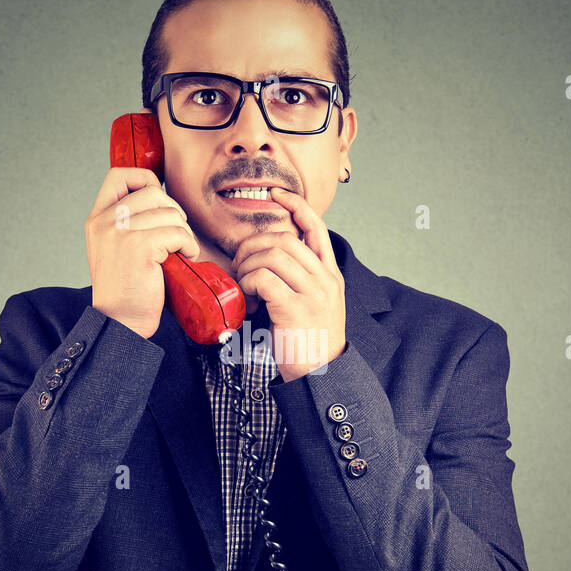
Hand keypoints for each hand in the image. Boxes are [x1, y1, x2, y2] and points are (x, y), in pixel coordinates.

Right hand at [85, 167, 199, 339]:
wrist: (120, 322)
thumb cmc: (125, 290)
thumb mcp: (114, 248)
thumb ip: (126, 223)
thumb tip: (159, 200)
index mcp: (96, 218)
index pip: (119, 175)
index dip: (146, 180)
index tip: (160, 203)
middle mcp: (104, 221)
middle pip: (152, 191)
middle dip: (173, 211)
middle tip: (176, 235)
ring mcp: (120, 232)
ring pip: (169, 212)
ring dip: (184, 232)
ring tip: (181, 251)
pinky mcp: (140, 246)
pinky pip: (178, 232)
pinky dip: (189, 245)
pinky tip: (186, 258)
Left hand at [230, 187, 345, 381]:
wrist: (322, 377)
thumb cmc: (309, 343)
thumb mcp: (314, 305)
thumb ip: (299, 281)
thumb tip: (267, 260)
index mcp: (330, 276)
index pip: (316, 228)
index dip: (296, 205)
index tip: (277, 194)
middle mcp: (325, 280)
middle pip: (285, 239)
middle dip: (254, 245)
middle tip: (240, 264)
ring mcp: (313, 293)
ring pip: (273, 255)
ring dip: (248, 265)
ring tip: (244, 283)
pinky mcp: (296, 308)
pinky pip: (264, 279)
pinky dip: (249, 283)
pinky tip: (249, 298)